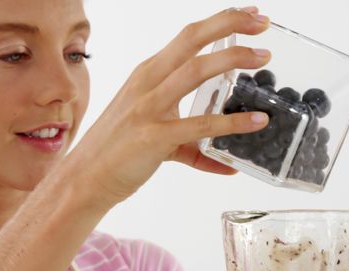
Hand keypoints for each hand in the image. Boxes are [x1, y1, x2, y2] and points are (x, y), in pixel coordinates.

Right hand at [66, 6, 270, 205]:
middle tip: (263, 22)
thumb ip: (192, 142)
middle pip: (192, 39)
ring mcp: (149, 108)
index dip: (220, 21)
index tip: (249, 16)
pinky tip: (256, 122)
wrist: (85, 177)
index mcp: (147, 74)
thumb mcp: (153, 132)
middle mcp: (147, 83)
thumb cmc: (116, 151)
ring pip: (196, 70)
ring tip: (262, 59)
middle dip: (229, 24)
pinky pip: (201, 124)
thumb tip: (225, 159)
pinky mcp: (155, 137)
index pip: (188, 37)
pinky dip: (233, 122)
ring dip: (234, 58)